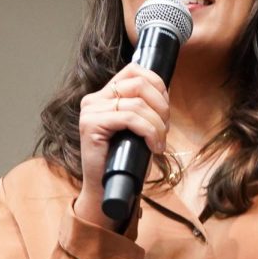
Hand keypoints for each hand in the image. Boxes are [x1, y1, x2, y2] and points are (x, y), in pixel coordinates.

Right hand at [73, 63, 170, 228]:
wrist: (108, 188)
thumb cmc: (126, 159)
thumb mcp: (139, 127)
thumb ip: (146, 107)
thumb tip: (166, 92)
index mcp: (105, 94)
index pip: (135, 70)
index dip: (158, 85)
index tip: (166, 109)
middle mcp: (94, 98)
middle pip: (139, 83)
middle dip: (161, 106)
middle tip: (166, 129)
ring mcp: (90, 111)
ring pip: (137, 103)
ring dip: (158, 124)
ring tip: (159, 142)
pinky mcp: (91, 125)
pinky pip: (130, 118)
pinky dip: (149, 132)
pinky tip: (154, 146)